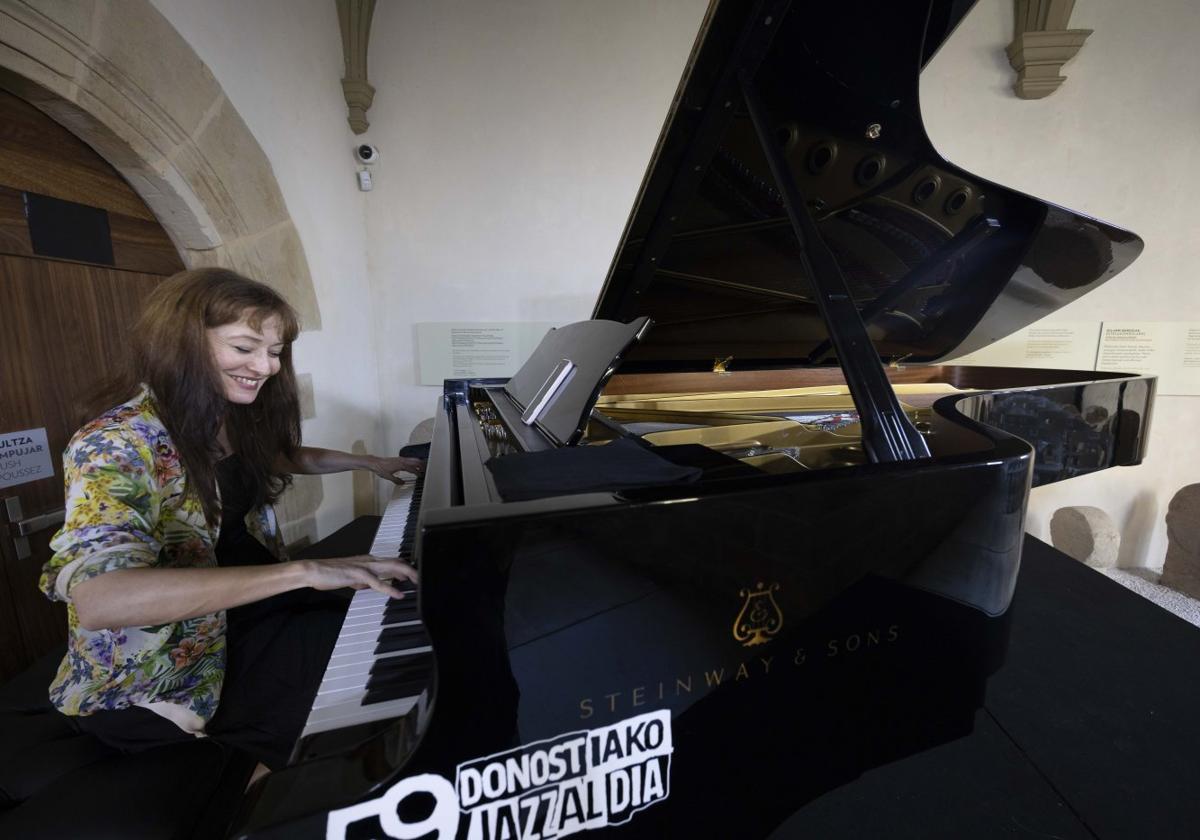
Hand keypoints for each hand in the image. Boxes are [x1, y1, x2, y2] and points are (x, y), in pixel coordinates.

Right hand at [302, 556, 417, 598]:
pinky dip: (390, 589)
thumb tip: (374, 586)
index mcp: (369, 561)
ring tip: (419, 584)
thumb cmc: (330, 574)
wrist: (313, 571)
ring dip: (408, 575)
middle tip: (424, 580)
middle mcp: (369, 560)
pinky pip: (377, 582)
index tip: (418, 577)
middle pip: (397, 562)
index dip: (407, 568)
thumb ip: (364, 581)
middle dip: (413, 571)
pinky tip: (399, 594)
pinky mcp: (357, 574)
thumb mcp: (352, 578)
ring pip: (392, 567)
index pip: (393, 562)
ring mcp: (364, 565)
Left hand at [368, 455, 424, 482]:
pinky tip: (412, 465)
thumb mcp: (388, 477)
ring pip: (412, 459)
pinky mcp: (398, 459)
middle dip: (421, 465)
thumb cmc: (380, 468)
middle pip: (415, 462)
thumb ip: (396, 480)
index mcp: (401, 465)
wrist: (375, 462)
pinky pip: (408, 460)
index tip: (421, 476)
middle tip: (425, 470)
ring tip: (421, 468)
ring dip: (418, 463)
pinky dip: (413, 462)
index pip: (412, 469)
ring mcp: (400, 459)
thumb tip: (402, 483)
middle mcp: (402, 460)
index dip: (417, 472)